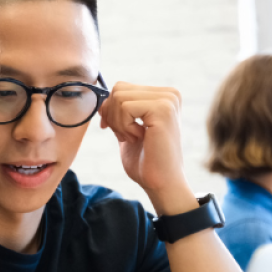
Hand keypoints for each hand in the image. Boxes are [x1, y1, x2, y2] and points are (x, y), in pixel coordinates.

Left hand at [98, 83, 195, 214]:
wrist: (161, 183)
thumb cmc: (146, 162)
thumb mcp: (127, 131)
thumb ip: (119, 113)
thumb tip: (101, 102)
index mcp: (164, 96)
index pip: (122, 88)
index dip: (110, 109)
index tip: (116, 131)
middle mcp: (169, 94)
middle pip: (119, 89)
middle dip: (113, 115)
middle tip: (127, 137)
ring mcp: (168, 100)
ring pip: (119, 97)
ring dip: (118, 123)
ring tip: (134, 138)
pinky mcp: (163, 109)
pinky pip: (125, 107)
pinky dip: (124, 126)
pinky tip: (139, 138)